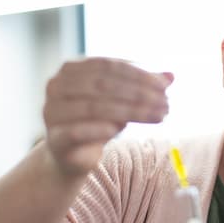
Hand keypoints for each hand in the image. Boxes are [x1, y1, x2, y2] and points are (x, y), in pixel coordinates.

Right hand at [43, 57, 172, 175]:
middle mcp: (56, 86)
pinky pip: (78, 131)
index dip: (138, 74)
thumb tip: (172, 75)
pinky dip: (101, 129)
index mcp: (71, 69)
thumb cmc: (98, 122)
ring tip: (158, 116)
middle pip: (103, 85)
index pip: (108, 65)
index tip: (164, 85)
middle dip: (138, 93)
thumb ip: (143, 87)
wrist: (72, 157)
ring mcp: (52, 112)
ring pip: (95, 107)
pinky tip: (121, 130)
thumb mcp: (122, 101)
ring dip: (131, 111)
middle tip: (166, 103)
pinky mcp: (55, 138)